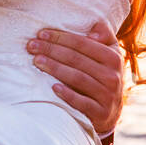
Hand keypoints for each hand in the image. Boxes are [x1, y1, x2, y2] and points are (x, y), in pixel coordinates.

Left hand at [27, 19, 125, 134]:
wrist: (109, 112)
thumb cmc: (102, 75)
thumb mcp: (109, 54)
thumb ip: (103, 36)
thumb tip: (91, 31)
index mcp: (114, 57)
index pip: (83, 43)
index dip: (61, 37)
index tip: (41, 33)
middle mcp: (113, 75)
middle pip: (77, 59)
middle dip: (52, 50)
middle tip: (32, 46)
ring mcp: (107, 95)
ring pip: (78, 78)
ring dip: (55, 68)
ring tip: (37, 61)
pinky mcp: (100, 113)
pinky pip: (82, 102)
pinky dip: (67, 94)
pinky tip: (53, 87)